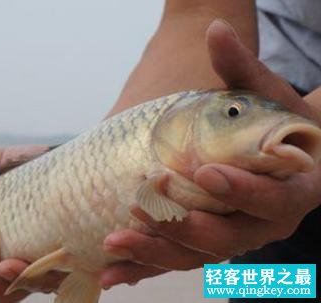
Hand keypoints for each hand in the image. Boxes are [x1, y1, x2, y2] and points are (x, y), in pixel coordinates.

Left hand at [99, 19, 320, 287]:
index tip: (205, 173)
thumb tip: (215, 28)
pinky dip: (144, 268)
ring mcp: (233, 239)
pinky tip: (110, 273)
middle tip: (143, 206)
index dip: (241, 190)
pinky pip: (175, 261)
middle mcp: (263, 225)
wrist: (282, 156)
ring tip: (114, 242)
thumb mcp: (266, 97)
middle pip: (225, 239)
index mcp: (290, 191)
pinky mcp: (205, 245)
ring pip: (194, 256)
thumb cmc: (275, 124)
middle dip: (182, 225)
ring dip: (153, 252)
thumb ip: (240, 69)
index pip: (271, 199)